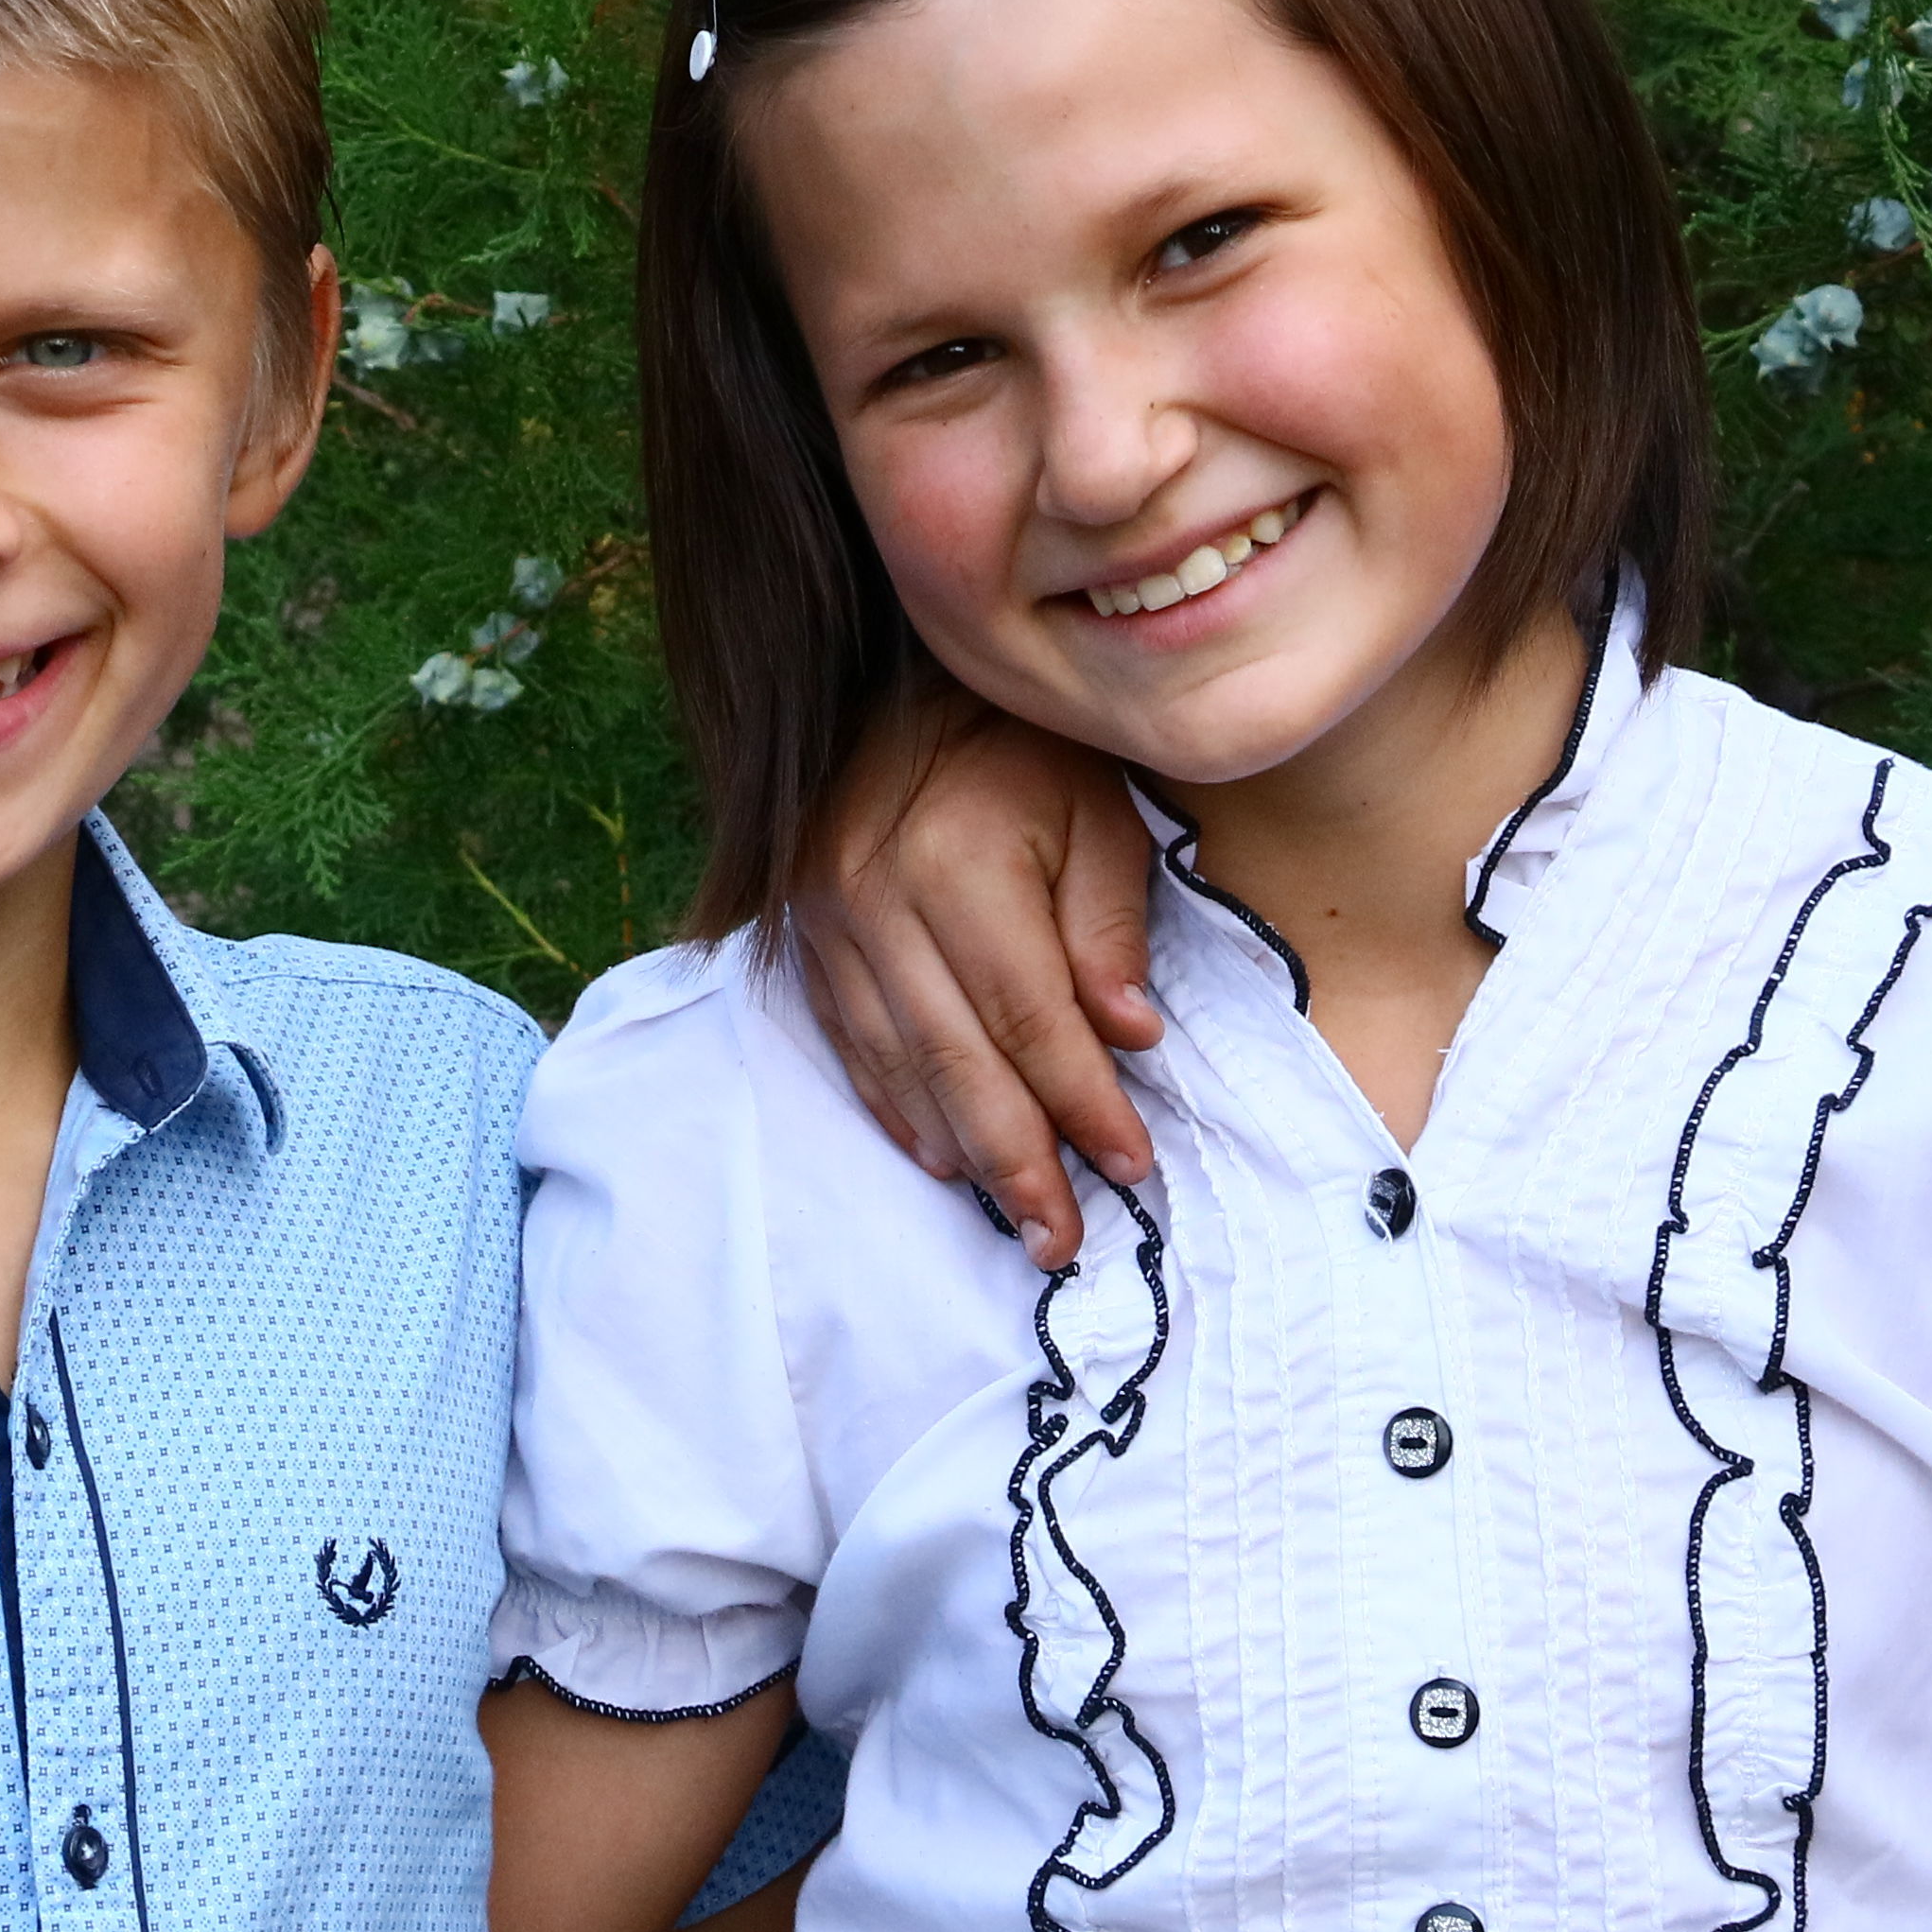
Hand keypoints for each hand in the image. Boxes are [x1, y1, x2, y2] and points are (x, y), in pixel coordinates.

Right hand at [788, 683, 1162, 1269]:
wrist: (895, 692)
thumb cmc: (1022, 752)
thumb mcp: (1095, 811)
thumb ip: (1109, 923)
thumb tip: (1130, 1036)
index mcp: (957, 861)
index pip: (1031, 1016)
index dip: (1083, 1100)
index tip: (1129, 1164)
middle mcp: (877, 897)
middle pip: (958, 1061)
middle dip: (1021, 1160)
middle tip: (1065, 1239)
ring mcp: (826, 921)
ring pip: (899, 1066)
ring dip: (962, 1153)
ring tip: (1017, 1221)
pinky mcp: (800, 936)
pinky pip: (850, 1044)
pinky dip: (898, 1110)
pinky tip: (942, 1159)